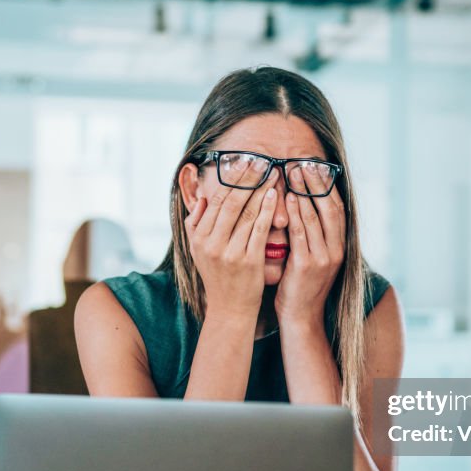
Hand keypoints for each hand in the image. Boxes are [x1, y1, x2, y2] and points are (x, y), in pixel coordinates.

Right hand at [186, 167, 279, 318]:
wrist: (230, 309)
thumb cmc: (218, 276)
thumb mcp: (198, 251)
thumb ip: (195, 223)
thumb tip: (201, 196)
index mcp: (198, 238)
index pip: (215, 200)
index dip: (230, 180)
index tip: (242, 163)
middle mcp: (211, 243)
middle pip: (230, 202)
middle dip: (246, 179)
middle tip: (260, 160)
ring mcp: (230, 252)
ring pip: (245, 213)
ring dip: (260, 189)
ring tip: (271, 172)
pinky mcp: (249, 261)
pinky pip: (259, 229)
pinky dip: (267, 210)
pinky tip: (274, 195)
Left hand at [274, 167, 345, 324]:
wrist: (301, 318)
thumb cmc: (300, 286)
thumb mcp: (312, 258)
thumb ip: (311, 235)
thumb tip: (301, 207)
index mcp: (340, 246)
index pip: (337, 208)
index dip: (326, 186)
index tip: (314, 166)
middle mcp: (336, 250)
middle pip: (329, 207)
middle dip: (316, 183)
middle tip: (302, 163)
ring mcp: (324, 258)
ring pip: (315, 217)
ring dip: (303, 192)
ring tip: (292, 173)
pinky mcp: (307, 266)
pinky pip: (301, 233)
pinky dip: (294, 213)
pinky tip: (286, 198)